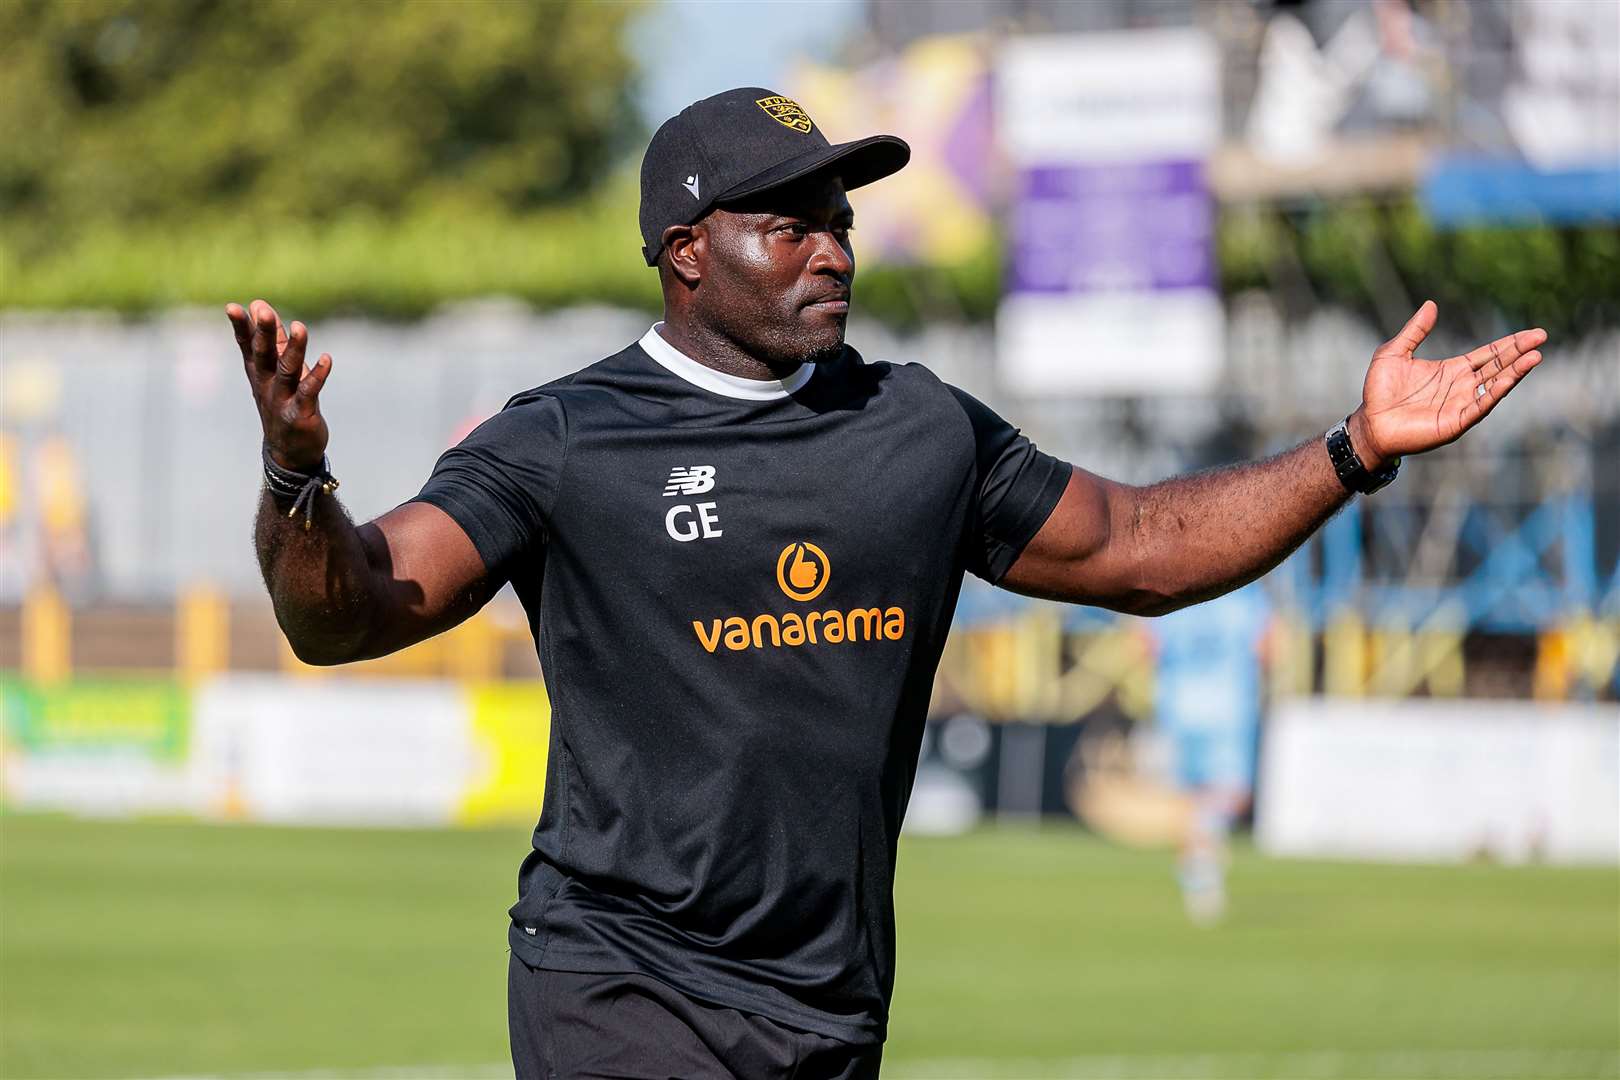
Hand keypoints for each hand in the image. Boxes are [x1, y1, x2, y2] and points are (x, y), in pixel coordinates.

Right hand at [227, 299, 331, 471]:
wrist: (290, 452)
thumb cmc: (283, 403)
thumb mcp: (275, 370)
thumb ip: (272, 339)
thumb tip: (260, 305)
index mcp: (259, 373)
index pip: (247, 346)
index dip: (241, 327)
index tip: (233, 307)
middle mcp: (267, 385)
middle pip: (264, 355)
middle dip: (263, 333)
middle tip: (263, 311)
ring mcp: (282, 399)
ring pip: (287, 371)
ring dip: (293, 349)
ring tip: (300, 327)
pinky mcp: (301, 413)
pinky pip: (310, 392)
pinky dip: (317, 375)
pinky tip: (327, 359)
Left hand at [1347, 301, 1544, 470]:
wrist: (1370, 423)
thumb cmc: (1379, 391)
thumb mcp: (1394, 352)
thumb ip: (1415, 330)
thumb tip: (1431, 304)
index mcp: (1452, 370)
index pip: (1489, 354)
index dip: (1510, 344)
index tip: (1533, 333)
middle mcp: (1462, 386)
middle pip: (1498, 366)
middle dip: (1519, 352)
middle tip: (1541, 337)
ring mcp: (1461, 404)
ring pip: (1495, 385)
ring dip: (1515, 372)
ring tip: (1535, 356)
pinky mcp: (1456, 421)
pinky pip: (1480, 405)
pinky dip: (1496, 393)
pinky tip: (1510, 379)